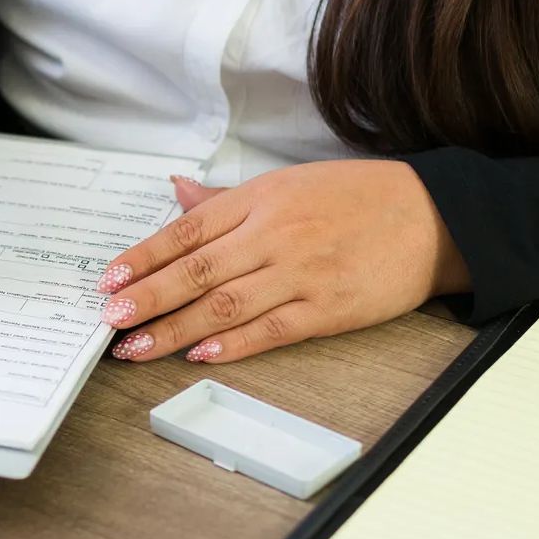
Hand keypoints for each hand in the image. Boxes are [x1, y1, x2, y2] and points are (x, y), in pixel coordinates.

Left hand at [97, 160, 470, 363]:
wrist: (431, 214)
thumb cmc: (353, 197)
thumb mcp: (285, 184)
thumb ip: (225, 201)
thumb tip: (175, 193)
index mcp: (257, 201)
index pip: (185, 232)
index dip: (142, 258)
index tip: (108, 280)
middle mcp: (273, 235)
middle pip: (196, 271)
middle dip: (147, 298)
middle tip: (110, 319)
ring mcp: (300, 273)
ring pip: (224, 305)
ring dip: (175, 329)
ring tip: (137, 347)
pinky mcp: (328, 308)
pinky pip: (272, 329)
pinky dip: (234, 344)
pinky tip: (200, 354)